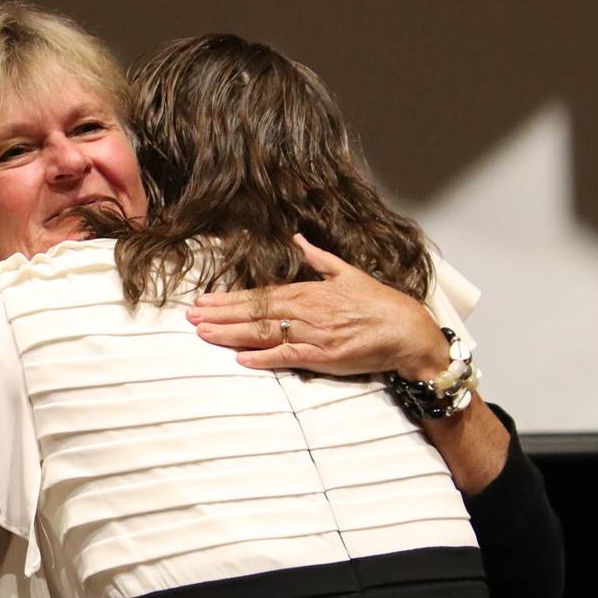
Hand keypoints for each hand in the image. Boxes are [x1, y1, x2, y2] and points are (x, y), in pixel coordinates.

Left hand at [187, 235, 449, 378]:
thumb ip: (318, 258)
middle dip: (220, 315)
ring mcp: (314, 334)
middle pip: (255, 313)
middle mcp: (307, 311)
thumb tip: (297, 238)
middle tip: (190, 318)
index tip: (203, 302)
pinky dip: (265, 358)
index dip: (229, 300)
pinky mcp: (324, 357)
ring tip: (204, 334)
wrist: (407, 332)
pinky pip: (288, 356)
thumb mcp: (347, 273)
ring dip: (232, 334)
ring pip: (265, 333)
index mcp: (309, 292)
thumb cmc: (379, 304)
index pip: (260, 295)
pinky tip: (242, 359)